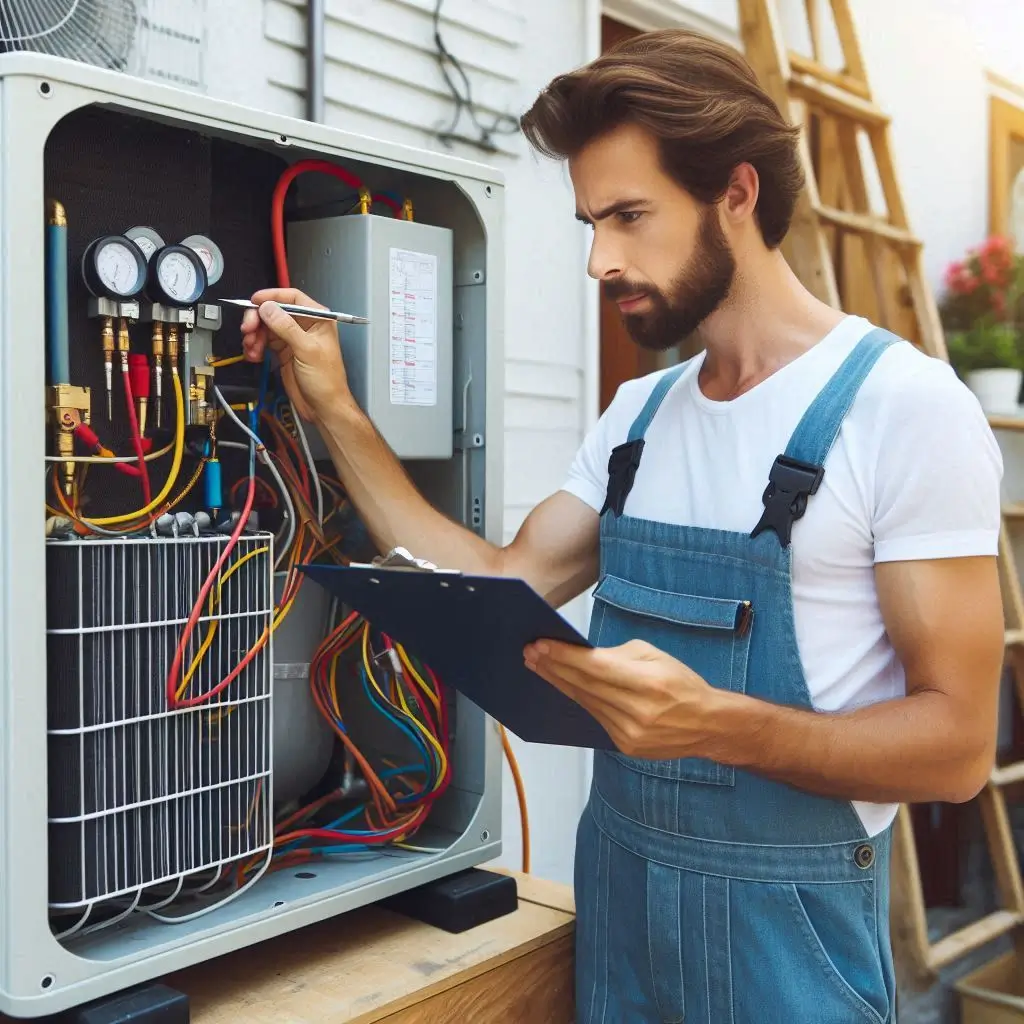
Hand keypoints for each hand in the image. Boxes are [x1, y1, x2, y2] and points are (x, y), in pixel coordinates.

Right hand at [240, 287, 351, 421]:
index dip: (272, 297)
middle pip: (273, 311)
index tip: (254, 302)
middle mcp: (304, 326)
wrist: (323, 407)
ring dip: (253, 335)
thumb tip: (268, 308)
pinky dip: (254, 347)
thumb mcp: (307, 350)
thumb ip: (286, 327)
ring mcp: (291, 339)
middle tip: (247, 329)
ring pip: (265, 326)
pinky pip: (263, 342)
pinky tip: (254, 355)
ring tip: (251, 347)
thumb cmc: (326, 381)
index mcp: (317, 319)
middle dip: (257, 319)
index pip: (292, 297)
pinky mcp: (282, 352)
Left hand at [523, 638, 726, 758]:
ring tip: (538, 666)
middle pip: (584, 686)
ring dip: (559, 683)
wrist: (708, 725)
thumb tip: (583, 656)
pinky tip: (562, 686)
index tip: (541, 644)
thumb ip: (617, 655)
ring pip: (584, 703)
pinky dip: (578, 700)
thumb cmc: (683, 685)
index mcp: (649, 683)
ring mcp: (630, 733)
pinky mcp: (625, 746)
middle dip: (553, 667)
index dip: (565, 656)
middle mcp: (638, 712)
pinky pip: (594, 718)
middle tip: (530, 653)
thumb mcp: (655, 656)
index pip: (595, 668)